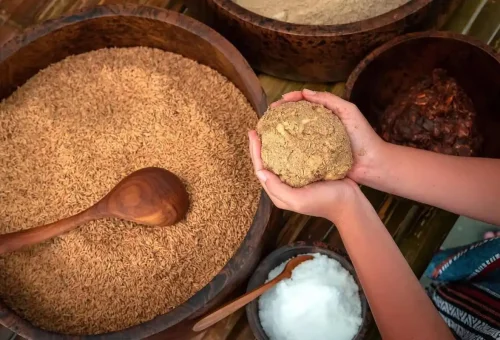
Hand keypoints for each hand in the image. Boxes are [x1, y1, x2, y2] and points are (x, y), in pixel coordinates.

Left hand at [249, 130, 360, 223]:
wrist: (350, 202)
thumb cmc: (325, 202)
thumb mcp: (298, 200)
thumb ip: (278, 188)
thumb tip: (260, 171)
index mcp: (279, 193)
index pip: (260, 169)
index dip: (255, 152)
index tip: (253, 134)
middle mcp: (284, 184)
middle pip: (266, 162)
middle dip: (259, 146)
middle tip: (256, 128)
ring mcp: (296, 176)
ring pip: (278, 158)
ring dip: (271, 144)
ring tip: (268, 129)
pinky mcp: (307, 170)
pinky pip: (293, 155)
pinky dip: (288, 144)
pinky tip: (289, 133)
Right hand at [271, 89, 385, 182]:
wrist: (372, 164)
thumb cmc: (363, 137)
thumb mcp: (348, 111)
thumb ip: (329, 100)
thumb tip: (305, 91)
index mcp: (325, 114)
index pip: (304, 102)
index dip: (290, 100)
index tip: (278, 103)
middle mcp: (318, 128)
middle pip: (296, 117)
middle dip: (280, 114)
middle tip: (268, 116)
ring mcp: (316, 143)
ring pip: (295, 133)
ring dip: (281, 130)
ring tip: (268, 130)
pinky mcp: (315, 158)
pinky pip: (299, 151)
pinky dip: (288, 148)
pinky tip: (277, 148)